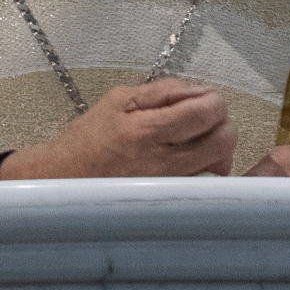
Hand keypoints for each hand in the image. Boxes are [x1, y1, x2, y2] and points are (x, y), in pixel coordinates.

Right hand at [0, 80, 234, 179]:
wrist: (67, 179)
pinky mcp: (171, 199)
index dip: (214, 101)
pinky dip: (209, 167)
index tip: (206, 98)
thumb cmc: (91, 137)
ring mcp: (169, 185)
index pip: (203, 114)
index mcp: (146, 132)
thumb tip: (196, 90)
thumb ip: (160, 91)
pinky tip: (193, 159)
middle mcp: (162, 163)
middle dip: (222, 123)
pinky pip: (206, 182)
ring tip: (200, 138)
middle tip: (207, 116)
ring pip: (219, 165)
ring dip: (219, 146)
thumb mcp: (118, 100)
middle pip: (222, 142)